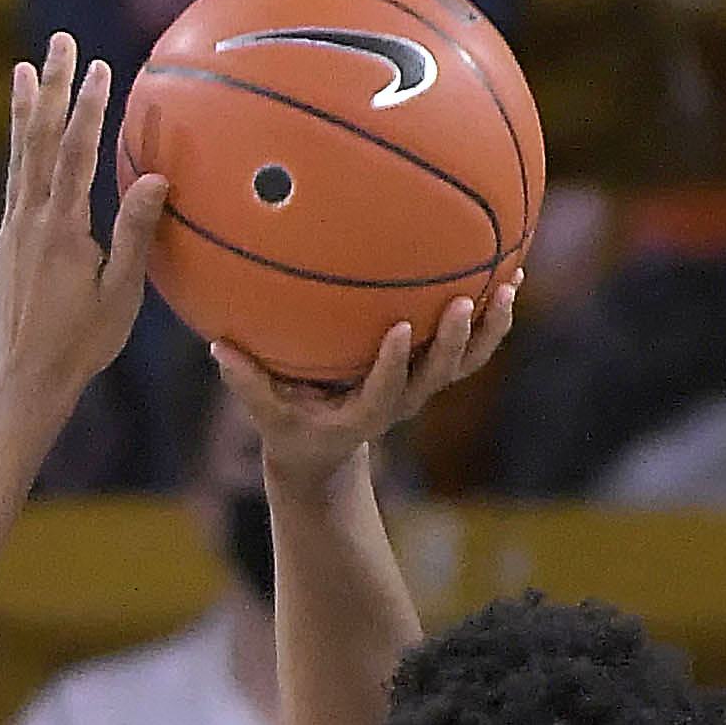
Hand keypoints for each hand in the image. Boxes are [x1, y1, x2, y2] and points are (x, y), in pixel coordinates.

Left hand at [0, 32, 166, 416]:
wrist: (24, 382)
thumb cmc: (82, 344)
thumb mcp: (122, 294)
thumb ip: (135, 234)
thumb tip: (155, 177)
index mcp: (62, 231)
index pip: (75, 155)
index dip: (87, 109)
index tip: (99, 67)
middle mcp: (30, 223)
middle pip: (38, 141)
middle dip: (51, 87)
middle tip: (57, 41)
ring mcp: (14, 231)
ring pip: (19, 158)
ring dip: (25, 110)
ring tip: (25, 69)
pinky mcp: (8, 244)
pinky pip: (16, 183)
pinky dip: (21, 150)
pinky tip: (27, 134)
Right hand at [213, 279, 520, 496]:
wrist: (324, 450)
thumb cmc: (290, 426)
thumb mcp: (265, 412)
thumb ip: (246, 382)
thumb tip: (217, 345)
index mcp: (364, 415)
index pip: (387, 391)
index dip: (397, 362)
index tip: (403, 328)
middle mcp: (401, 401)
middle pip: (438, 375)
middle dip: (454, 341)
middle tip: (462, 303)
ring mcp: (420, 387)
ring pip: (465, 363)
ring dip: (489, 328)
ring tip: (508, 286)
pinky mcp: (431, 372)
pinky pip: (469, 348)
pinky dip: (490, 317)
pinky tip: (507, 274)